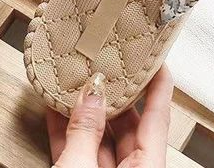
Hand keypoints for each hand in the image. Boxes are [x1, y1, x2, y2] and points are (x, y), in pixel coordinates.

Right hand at [46, 65, 172, 167]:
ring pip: (100, 139)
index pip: (158, 118)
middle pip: (128, 126)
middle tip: (104, 65)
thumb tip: (90, 95)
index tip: (155, 57)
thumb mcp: (80, 167)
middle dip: (113, 95)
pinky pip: (77, 153)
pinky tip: (55, 108)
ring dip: (85, 112)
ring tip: (74, 82)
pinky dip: (66, 133)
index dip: (158, 85)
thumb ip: (85, 131)